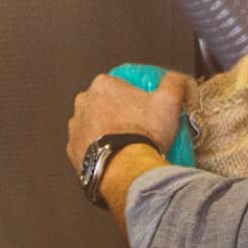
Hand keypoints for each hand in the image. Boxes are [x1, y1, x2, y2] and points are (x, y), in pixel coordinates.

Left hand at [64, 72, 191, 170]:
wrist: (125, 168)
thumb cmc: (144, 132)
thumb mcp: (169, 102)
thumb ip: (173, 83)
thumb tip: (176, 78)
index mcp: (103, 85)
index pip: (119, 85)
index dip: (134, 97)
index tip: (145, 109)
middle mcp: (83, 102)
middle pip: (104, 104)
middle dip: (117, 113)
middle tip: (137, 127)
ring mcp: (75, 126)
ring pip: (93, 125)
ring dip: (105, 132)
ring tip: (125, 145)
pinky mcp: (72, 148)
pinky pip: (87, 146)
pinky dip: (98, 150)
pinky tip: (113, 156)